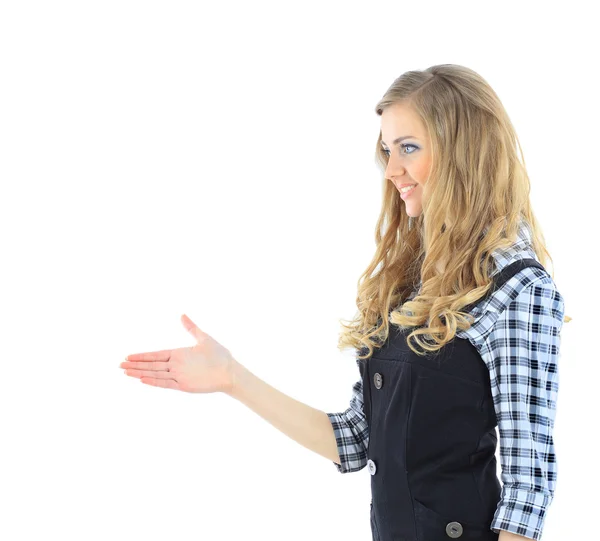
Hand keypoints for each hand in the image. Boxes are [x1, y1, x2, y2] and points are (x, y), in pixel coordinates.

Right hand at [120, 314, 236, 393]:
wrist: (230, 371)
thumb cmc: (219, 355)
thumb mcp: (204, 338)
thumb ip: (191, 328)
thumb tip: (182, 315)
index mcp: (179, 354)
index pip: (156, 355)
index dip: (142, 356)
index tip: (128, 356)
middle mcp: (176, 366)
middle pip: (151, 365)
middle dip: (136, 365)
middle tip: (120, 365)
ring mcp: (179, 376)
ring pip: (155, 374)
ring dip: (140, 373)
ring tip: (126, 372)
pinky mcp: (184, 386)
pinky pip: (166, 383)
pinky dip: (154, 382)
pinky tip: (143, 379)